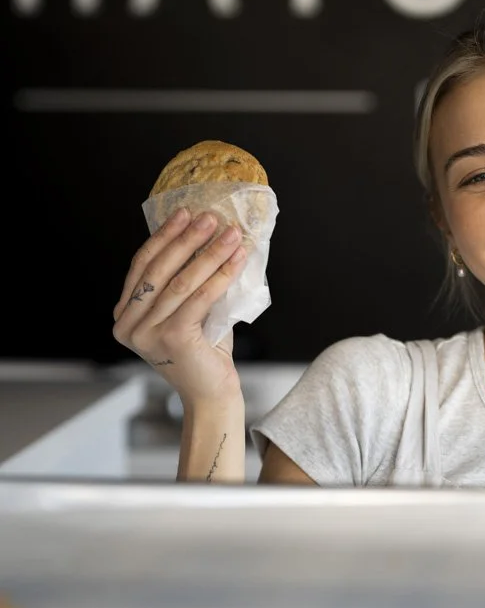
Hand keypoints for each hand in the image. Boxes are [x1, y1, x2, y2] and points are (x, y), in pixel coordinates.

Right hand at [112, 208, 246, 403]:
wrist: (212, 394)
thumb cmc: (203, 352)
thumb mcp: (187, 311)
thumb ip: (184, 283)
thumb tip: (206, 237)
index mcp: (124, 316)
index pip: (142, 266)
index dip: (163, 237)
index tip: (183, 214)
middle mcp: (128, 326)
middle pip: (158, 270)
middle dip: (186, 239)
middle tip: (209, 216)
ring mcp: (146, 334)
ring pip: (180, 282)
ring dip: (209, 253)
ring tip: (230, 234)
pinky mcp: (171, 339)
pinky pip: (199, 298)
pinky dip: (220, 275)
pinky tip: (237, 259)